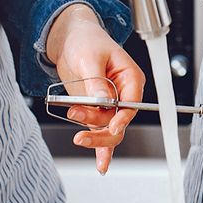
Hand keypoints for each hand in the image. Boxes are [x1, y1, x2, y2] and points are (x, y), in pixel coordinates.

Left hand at [47, 6, 142, 174]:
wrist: (70, 39)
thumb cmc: (85, 40)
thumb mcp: (90, 58)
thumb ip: (97, 82)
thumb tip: (102, 101)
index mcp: (130, 78)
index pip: (132, 104)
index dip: (122, 118)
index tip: (110, 127)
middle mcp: (123, 94)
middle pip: (120, 122)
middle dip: (101, 130)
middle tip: (82, 134)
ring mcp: (110, 104)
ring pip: (107, 129)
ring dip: (91, 131)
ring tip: (74, 126)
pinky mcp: (96, 110)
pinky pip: (99, 131)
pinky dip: (99, 147)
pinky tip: (101, 163)